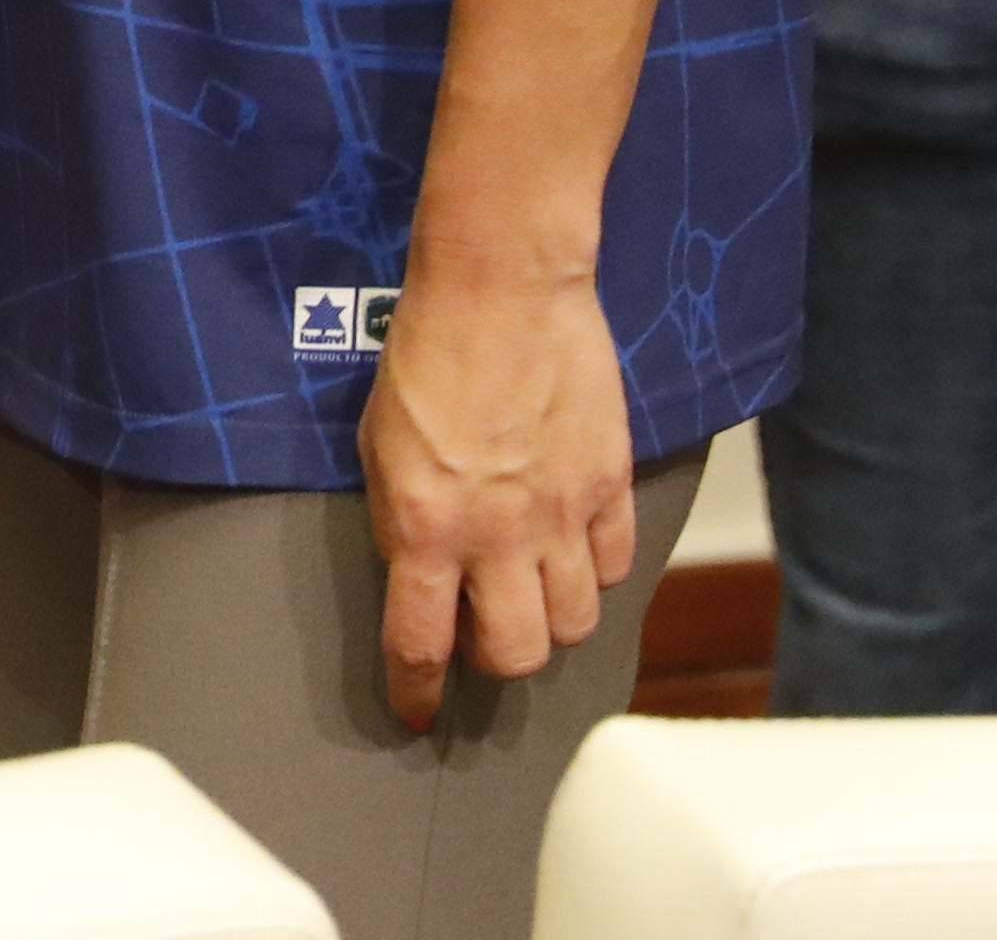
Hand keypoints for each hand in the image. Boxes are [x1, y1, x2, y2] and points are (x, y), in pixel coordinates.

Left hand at [358, 264, 637, 731]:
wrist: (501, 286)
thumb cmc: (424, 353)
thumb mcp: (380, 444)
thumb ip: (405, 518)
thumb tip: (422, 571)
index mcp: (425, 526)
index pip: (420, 643)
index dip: (418, 691)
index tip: (415, 711)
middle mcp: (497, 535)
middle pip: (517, 653)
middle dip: (498, 659)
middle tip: (485, 631)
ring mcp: (561, 514)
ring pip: (575, 621)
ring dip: (551, 618)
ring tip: (533, 587)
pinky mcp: (609, 485)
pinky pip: (616, 565)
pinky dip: (596, 570)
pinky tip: (574, 546)